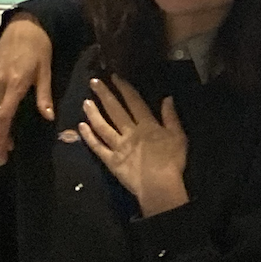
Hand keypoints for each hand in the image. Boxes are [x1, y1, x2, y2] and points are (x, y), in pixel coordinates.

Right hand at [0, 15, 53, 165]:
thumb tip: (48, 118)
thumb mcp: (46, 71)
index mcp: (15, 83)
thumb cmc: (40, 48)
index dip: (2, 137)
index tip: (4, 153)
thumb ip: (45, 96)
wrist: (24, 25)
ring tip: (4, 139)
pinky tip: (0, 119)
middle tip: (5, 153)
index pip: (3, 117)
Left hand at [78, 75, 188, 216]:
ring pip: (102, 126)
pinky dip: (89, 137)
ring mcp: (118, 146)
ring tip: (85, 102)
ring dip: (93, 113)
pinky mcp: (111, 161)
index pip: (133, 102)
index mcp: (147, 125)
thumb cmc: (172, 161)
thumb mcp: (179, 137)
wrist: (159, 185)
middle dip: (104, 94)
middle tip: (93, 82)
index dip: (124, 88)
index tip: (115, 77)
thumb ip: (171, 117)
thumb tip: (167, 98)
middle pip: (115, 110)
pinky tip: (81, 127)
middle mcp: (129, 132)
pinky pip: (97, 147)